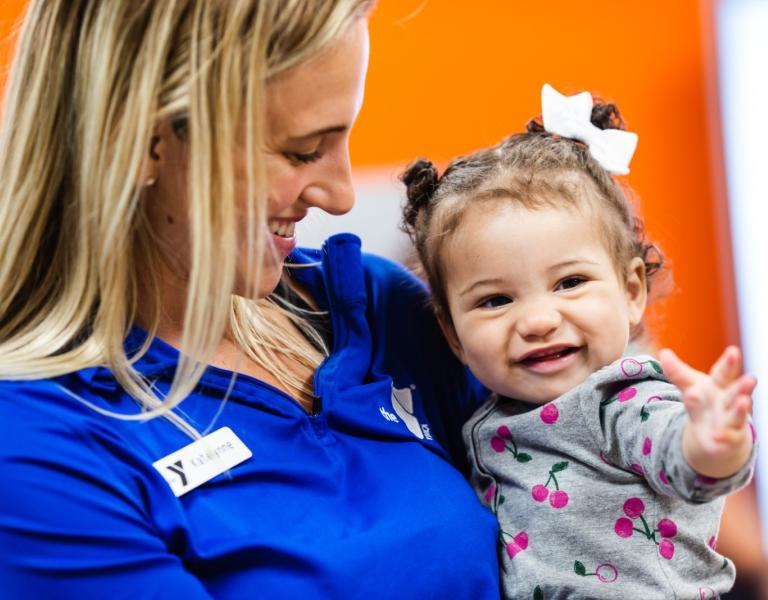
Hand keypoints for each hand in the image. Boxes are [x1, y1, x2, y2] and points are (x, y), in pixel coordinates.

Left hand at [659, 346, 755, 478]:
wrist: (715, 432)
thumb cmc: (705, 403)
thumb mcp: (690, 387)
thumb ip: (677, 372)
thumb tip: (663, 353)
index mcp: (719, 386)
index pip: (723, 373)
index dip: (728, 363)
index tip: (733, 351)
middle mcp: (728, 401)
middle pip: (735, 392)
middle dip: (743, 386)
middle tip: (750, 379)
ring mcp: (731, 420)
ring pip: (737, 414)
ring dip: (740, 409)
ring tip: (744, 401)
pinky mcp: (729, 438)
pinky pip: (727, 437)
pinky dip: (724, 436)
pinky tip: (719, 436)